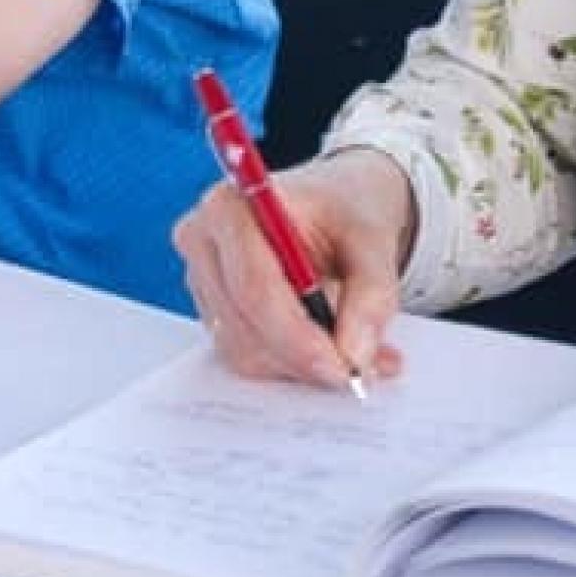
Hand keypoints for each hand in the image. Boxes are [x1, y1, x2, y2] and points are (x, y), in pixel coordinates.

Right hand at [173, 147, 415, 391]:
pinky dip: (293, 365)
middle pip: (244, 325)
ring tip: (358, 355)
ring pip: (245, 351)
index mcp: (230, 207)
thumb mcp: (372, 239)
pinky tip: (328, 348)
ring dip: (302, 365)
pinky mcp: (212, 314)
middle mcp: (203, 243)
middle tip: (359, 369)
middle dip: (304, 357)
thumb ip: (372, 295)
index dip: (296, 335)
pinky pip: (247, 357)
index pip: (253, 286)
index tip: (340, 366)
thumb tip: (355, 355)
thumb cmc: (341, 212)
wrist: (331, 210)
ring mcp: (202, 283)